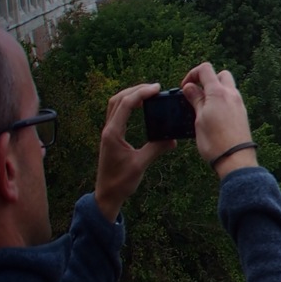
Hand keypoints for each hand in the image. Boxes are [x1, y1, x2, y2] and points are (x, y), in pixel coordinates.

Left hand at [94, 82, 172, 221]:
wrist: (107, 194)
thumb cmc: (121, 181)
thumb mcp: (141, 164)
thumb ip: (156, 149)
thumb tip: (173, 140)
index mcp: (113, 133)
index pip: (126, 105)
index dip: (141, 93)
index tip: (156, 88)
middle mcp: (108, 129)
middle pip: (118, 99)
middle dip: (135, 90)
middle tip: (154, 87)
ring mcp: (108, 132)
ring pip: (115, 104)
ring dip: (130, 95)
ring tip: (148, 93)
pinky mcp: (111, 136)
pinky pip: (117, 113)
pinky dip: (128, 104)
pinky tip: (140, 107)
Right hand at [180, 62, 256, 175]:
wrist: (235, 158)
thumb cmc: (214, 141)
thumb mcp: (199, 118)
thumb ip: (195, 100)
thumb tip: (189, 86)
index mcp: (219, 93)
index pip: (206, 69)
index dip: (192, 74)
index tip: (185, 88)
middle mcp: (232, 95)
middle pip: (221, 75)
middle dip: (207, 80)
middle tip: (196, 94)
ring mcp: (239, 104)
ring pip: (227, 87)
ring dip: (215, 91)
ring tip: (203, 106)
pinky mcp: (242, 114)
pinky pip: (231, 99)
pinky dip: (222, 100)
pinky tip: (213, 114)